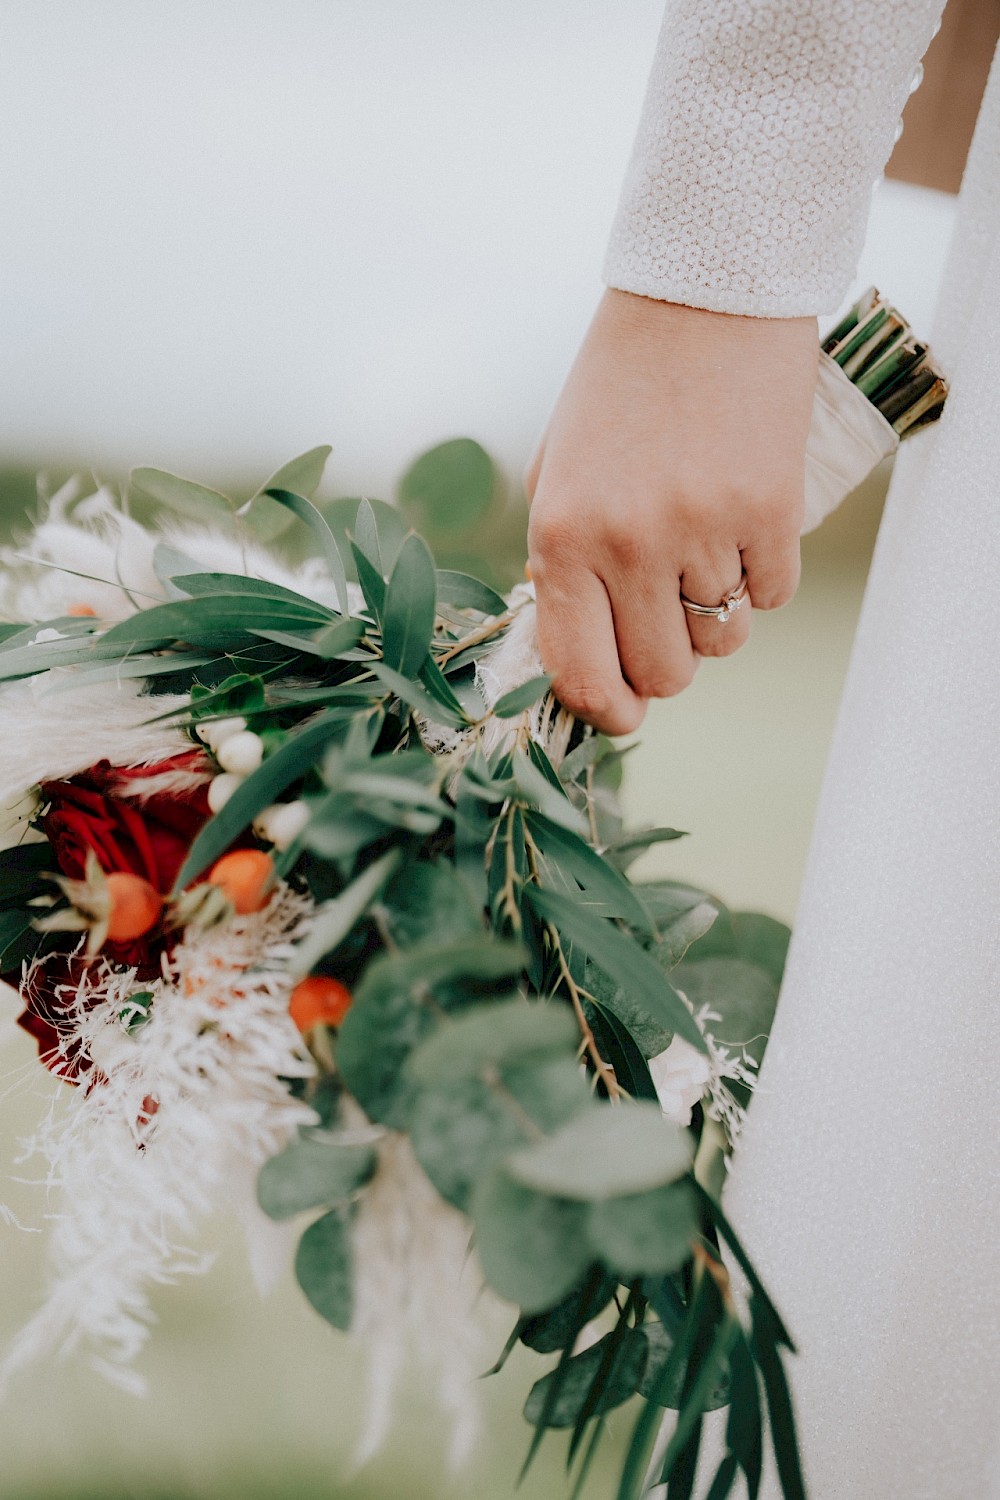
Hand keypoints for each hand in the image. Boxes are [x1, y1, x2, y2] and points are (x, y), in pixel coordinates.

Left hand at [525, 289, 817, 733]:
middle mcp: (628, 545)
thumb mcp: (558, 471)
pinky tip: (743, 523)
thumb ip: (559, 564)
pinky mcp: (771, 512)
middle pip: (663, 675)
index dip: (605, 711)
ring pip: (722, 642)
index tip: (623, 714)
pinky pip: (771, 598)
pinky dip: (761, 577)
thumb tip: (577, 648)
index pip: (581, 673)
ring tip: (704, 547)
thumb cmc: (619, 386)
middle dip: (668, 663)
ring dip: (716, 614)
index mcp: (561, 537)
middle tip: (668, 616)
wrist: (703, 293)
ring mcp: (704, 530)